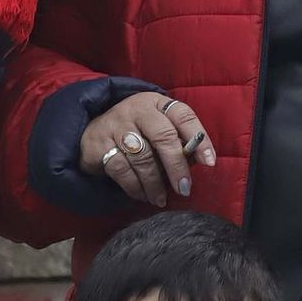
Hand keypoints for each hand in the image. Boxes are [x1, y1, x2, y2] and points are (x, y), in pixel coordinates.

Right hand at [80, 92, 215, 207]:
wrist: (91, 132)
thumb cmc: (136, 133)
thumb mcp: (156, 129)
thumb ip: (177, 142)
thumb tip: (198, 163)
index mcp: (157, 102)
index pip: (183, 115)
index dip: (199, 138)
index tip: (209, 162)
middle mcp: (137, 110)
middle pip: (163, 136)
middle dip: (177, 166)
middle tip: (184, 188)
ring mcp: (116, 125)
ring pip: (142, 157)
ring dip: (155, 183)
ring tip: (160, 198)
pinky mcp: (99, 144)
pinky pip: (122, 170)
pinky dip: (135, 187)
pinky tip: (142, 195)